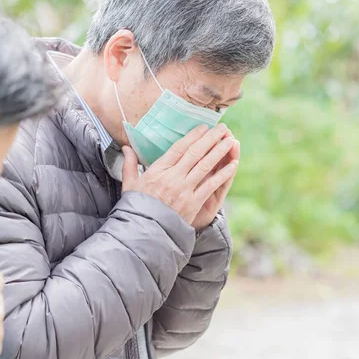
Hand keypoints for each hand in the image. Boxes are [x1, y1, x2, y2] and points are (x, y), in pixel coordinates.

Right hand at [122, 124, 237, 226]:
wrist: (144, 231)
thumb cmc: (136, 207)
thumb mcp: (129, 184)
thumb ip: (129, 164)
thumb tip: (125, 147)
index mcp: (158, 170)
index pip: (179, 148)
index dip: (193, 136)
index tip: (204, 127)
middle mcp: (173, 177)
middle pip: (195, 153)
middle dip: (210, 138)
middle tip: (222, 128)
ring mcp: (184, 190)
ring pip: (205, 165)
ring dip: (220, 151)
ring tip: (230, 140)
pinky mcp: (193, 203)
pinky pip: (211, 185)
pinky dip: (223, 174)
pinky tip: (232, 164)